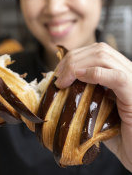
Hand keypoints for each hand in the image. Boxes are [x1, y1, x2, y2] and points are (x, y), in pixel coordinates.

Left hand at [55, 42, 131, 171]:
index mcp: (118, 72)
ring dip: (76, 66)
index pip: (96, 51)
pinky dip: (95, 73)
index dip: (74, 57)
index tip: (58, 72)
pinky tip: (79, 77)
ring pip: (104, 58)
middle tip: (58, 77)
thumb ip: (83, 92)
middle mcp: (127, 71)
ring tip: (63, 81)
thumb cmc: (114, 132)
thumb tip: (60, 84)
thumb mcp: (95, 107)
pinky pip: (117, 77)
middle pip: (98, 50)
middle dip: (72, 60)